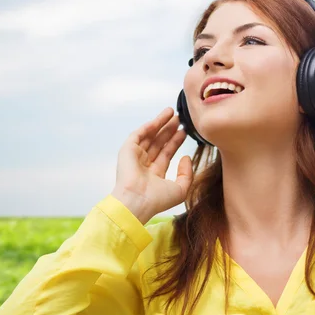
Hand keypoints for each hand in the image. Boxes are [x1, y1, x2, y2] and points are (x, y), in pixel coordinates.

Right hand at [112, 107, 193, 221]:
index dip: (175, 142)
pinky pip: (140, 134)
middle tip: (180, 119)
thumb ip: (187, 174)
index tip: (184, 131)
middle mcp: (144, 165)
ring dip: (160, 123)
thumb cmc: (156, 200)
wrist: (137, 201)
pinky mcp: (127, 150)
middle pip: (159, 142)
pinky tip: (162, 117)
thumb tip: (186, 157)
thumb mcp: (180, 189)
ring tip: (172, 113)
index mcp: (154, 175)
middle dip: (169, 130)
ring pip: (150, 136)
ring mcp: (135, 157)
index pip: (166, 154)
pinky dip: (151, 124)